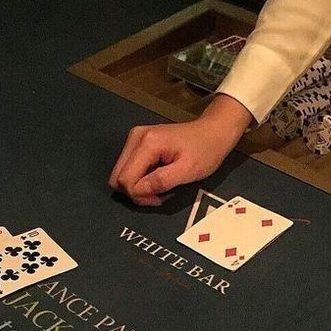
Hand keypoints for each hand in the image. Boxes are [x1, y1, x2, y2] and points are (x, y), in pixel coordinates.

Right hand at [108, 94, 252, 205]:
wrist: (213, 131)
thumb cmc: (205, 151)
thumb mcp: (187, 170)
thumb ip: (161, 181)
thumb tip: (138, 192)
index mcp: (146, 143)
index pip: (125, 179)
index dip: (138, 196)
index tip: (159, 199)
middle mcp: (135, 137)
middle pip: (117, 177)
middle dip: (135, 192)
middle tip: (157, 196)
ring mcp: (135, 138)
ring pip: (121, 173)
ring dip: (137, 187)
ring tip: (158, 188)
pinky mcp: (137, 141)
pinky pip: (128, 168)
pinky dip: (139, 179)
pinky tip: (156, 179)